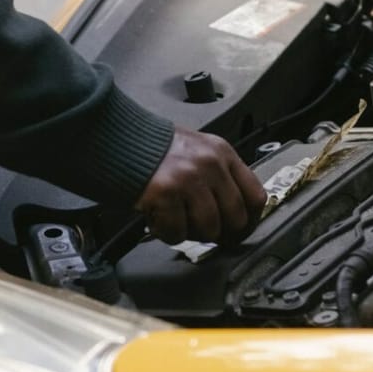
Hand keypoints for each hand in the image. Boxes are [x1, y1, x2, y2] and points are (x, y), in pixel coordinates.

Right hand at [135, 126, 266, 244]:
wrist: (116, 138)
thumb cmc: (151, 148)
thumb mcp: (195, 151)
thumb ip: (216, 175)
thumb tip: (232, 211)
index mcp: (221, 152)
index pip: (255, 196)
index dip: (250, 221)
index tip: (239, 231)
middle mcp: (210, 164)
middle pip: (235, 217)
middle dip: (219, 232)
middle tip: (202, 231)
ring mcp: (189, 178)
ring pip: (209, 229)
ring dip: (190, 233)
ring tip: (174, 220)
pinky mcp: (166, 193)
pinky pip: (178, 232)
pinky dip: (166, 233)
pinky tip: (158, 219)